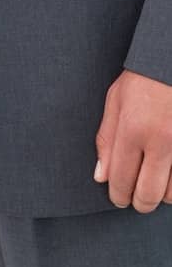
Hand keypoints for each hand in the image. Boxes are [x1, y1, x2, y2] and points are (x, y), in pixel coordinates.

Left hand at [94, 67, 171, 210]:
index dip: (118, 195)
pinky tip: (168, 175)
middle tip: (136, 200)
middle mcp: (161, 140)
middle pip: (148, 194)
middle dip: (139, 203)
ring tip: (154, 182)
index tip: (118, 198)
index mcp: (133, 128)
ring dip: (162, 194)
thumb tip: (101, 176)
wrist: (170, 63)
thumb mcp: (115, 102)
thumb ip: (106, 140)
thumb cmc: (142, 81)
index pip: (121, 178)